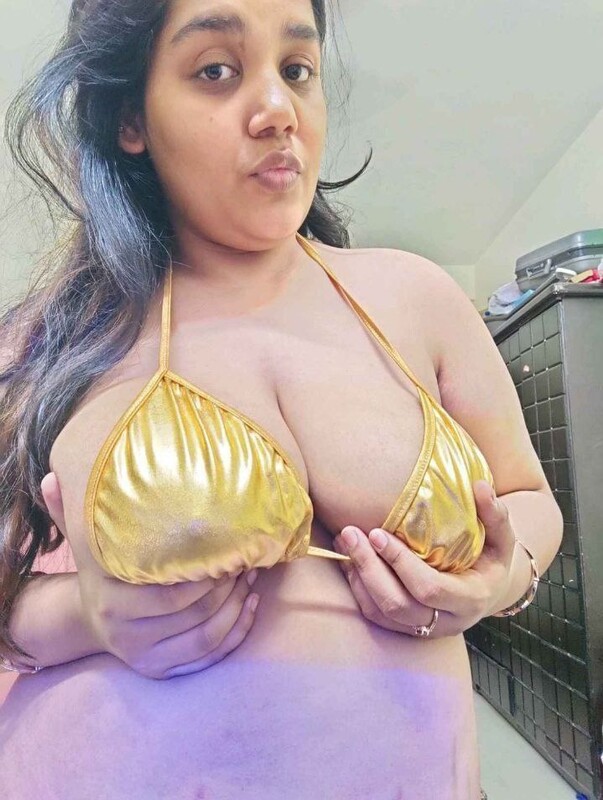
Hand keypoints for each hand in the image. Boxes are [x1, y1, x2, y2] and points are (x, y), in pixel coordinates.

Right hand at [41, 472, 260, 678]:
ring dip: (238, 607)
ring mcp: (144, 657)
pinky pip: (208, 658)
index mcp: (110, 601)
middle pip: (194, 614)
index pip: (170, 592)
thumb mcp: (86, 541)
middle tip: (247, 558)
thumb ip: (71, 511)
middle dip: (229, 586)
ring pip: (207, 638)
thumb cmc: (101, 570)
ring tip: (253, 576)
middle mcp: (125, 634)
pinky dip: (237, 633)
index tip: (229, 548)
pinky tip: (251, 605)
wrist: (91, 618)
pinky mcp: (161, 671)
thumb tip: (51, 476)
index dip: (207, 574)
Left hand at [333, 480, 515, 637]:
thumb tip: (480, 485)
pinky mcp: (408, 629)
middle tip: (350, 534)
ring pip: (383, 613)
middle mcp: (447, 621)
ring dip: (359, 578)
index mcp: (471, 599)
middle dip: (370, 568)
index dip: (400, 563)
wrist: (490, 593)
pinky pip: (376, 616)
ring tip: (344, 543)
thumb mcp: (502, 538)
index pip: (429, 588)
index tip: (377, 532)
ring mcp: (425, 629)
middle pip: (398, 604)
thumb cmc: (492, 560)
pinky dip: (358, 589)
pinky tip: (348, 561)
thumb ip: (495, 514)